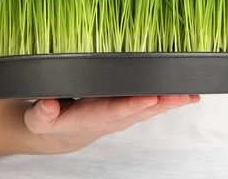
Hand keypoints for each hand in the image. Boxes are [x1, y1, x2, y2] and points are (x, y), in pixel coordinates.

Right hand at [24, 94, 199, 152]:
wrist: (60, 133)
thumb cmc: (52, 122)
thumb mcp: (38, 119)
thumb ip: (42, 113)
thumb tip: (47, 104)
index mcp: (92, 118)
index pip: (115, 111)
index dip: (133, 105)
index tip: (150, 98)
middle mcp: (112, 117)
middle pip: (141, 110)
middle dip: (162, 103)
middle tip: (181, 95)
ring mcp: (123, 114)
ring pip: (150, 108)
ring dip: (170, 102)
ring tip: (189, 95)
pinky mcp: (128, 109)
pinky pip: (151, 105)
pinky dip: (168, 100)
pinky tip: (186, 96)